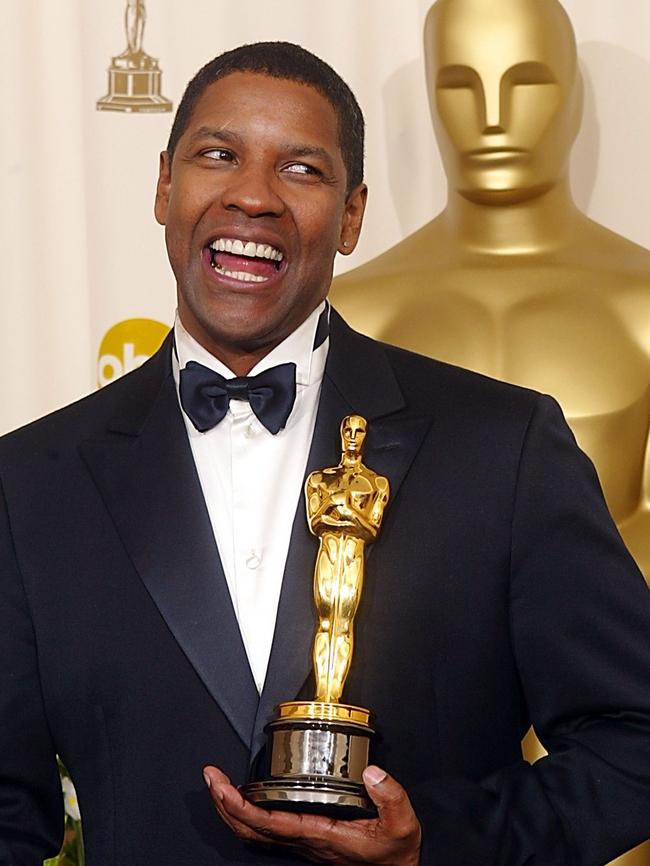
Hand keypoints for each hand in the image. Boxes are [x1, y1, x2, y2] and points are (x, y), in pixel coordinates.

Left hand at [203, 764, 421, 864]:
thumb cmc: (393, 854)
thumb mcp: (401, 824)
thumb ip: (389, 796)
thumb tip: (371, 772)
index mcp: (320, 834)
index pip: (268, 822)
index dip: (239, 806)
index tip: (223, 786)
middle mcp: (304, 839)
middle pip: (249, 829)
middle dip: (224, 804)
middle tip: (211, 777)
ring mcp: (302, 840)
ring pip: (253, 832)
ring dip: (230, 809)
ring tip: (219, 784)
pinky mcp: (306, 836)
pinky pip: (265, 828)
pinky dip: (246, 813)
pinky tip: (244, 798)